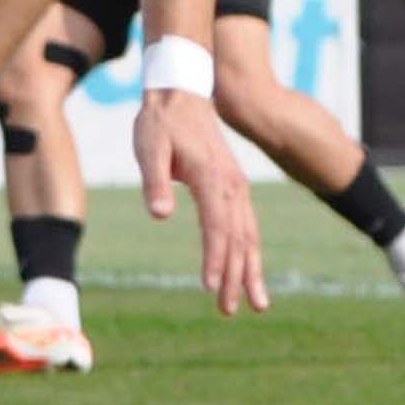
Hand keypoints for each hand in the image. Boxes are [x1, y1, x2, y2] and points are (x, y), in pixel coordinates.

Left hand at [134, 86, 266, 317]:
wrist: (181, 93)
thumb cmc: (160, 122)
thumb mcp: (149, 148)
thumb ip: (154, 181)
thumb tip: (159, 214)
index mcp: (212, 178)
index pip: (217, 227)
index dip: (215, 258)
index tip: (211, 286)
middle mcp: (232, 186)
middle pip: (239, 238)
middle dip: (237, 277)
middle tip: (231, 310)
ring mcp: (237, 187)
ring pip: (249, 236)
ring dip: (251, 270)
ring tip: (254, 304)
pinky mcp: (234, 188)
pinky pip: (247, 226)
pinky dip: (250, 252)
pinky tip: (249, 272)